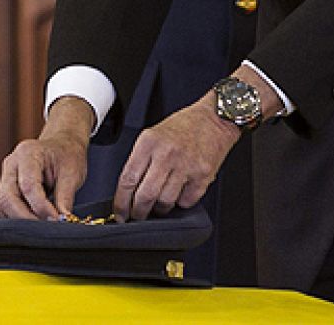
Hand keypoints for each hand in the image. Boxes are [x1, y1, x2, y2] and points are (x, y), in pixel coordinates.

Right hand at [0, 97, 93, 218]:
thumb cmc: (67, 156)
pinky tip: (36, 222)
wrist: (60, 146)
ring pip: (3, 206)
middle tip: (47, 230)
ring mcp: (6, 177)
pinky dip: (18, 219)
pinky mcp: (6, 189)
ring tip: (44, 227)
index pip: (28, 185)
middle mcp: (11, 164)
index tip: (57, 220)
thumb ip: (65, 197)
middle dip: (26, 218)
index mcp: (27, 153)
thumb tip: (63, 221)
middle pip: (8, 198)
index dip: (41, 207)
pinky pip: (5, 209)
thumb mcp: (73, 173)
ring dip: (21, 220)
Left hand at [112, 93, 239, 221]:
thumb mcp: (153, 135)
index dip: (121, 202)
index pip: (128, 179)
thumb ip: (141, 160)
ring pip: (165, 202)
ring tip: (158, 205)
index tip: (120, 213)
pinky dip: (181, 202)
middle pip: (145, 195)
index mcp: (149, 142)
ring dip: (160, 210)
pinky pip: (186, 201)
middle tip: (137, 216)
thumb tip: (129, 190)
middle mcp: (166, 154)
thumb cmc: (183, 127)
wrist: (214, 118)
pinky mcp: (203, 175)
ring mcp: (185, 165)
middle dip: (138, 212)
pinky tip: (179, 193)